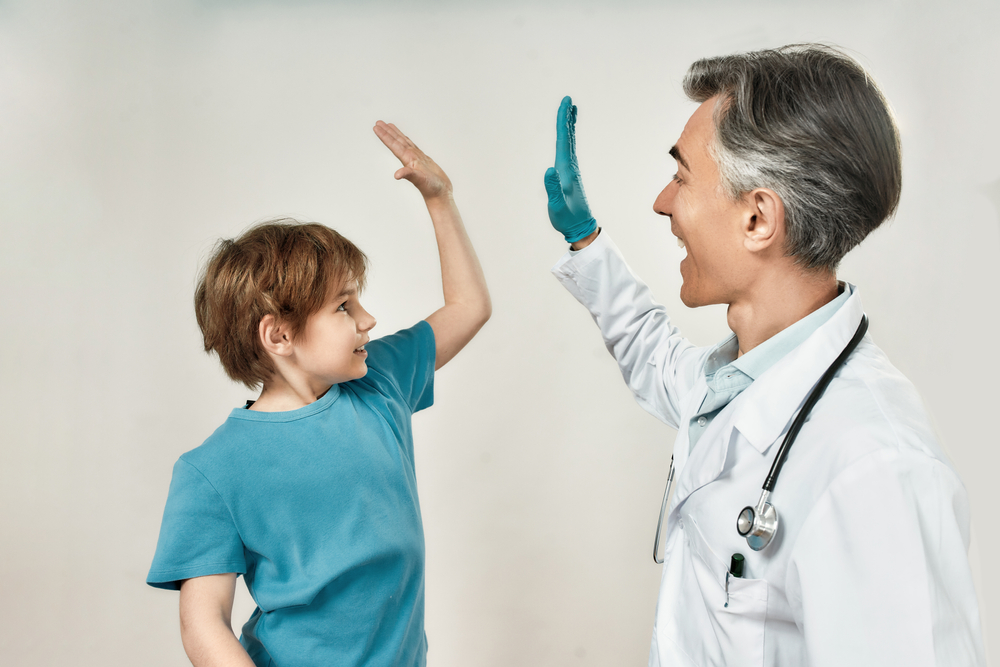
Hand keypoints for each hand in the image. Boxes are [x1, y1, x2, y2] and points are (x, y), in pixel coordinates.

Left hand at [374, 121, 452, 200]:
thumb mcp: (419, 180)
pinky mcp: (424, 160)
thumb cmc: (431, 189)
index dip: (385, 136)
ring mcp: (416, 159)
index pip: (394, 145)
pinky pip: (414, 146)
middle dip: (387, 132)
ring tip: (389, 125)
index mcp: (408, 160)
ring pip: (404, 143)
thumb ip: (408, 175)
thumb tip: (396, 175)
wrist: (439, 195)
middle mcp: (410, 158)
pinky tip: (405, 139)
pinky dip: (408, 140)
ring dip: (396, 134)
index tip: (376, 127)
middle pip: (397, 141)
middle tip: (378, 122)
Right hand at [544, 96, 597, 242]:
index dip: (564, 121)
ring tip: (570, 112)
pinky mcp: (570, 176)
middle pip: (568, 138)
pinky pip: (568, 152)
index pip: (564, 140)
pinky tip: (567, 138)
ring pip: (569, 144)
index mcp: (566, 170)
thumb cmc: (567, 219)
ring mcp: (571, 171)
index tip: (567, 104)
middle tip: (569, 100)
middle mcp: (570, 167)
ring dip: (569, 127)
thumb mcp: (557, 206)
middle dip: (567, 118)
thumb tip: (549, 169)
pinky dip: (568, 140)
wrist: (580, 228)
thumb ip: (552, 188)